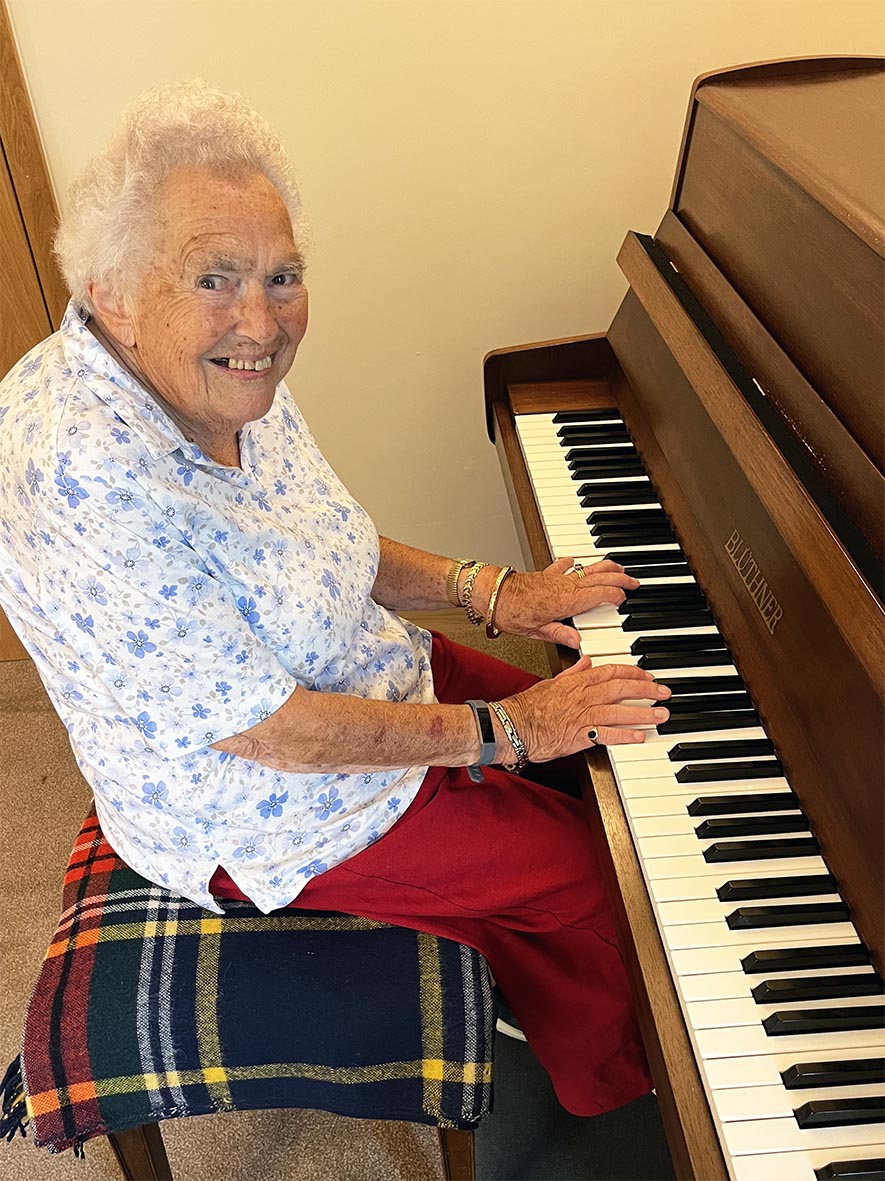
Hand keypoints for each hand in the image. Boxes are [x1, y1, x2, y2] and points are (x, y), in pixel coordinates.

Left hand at [474, 557, 638, 646]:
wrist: (491, 592)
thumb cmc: (509, 612)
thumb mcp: (534, 631)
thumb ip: (559, 634)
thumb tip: (578, 642)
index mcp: (566, 601)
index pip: (601, 594)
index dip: (616, 596)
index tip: (625, 599)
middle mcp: (565, 586)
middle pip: (600, 578)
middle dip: (620, 578)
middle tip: (634, 581)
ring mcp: (557, 577)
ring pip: (588, 568)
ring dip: (605, 567)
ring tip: (618, 567)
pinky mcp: (546, 574)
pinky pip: (565, 565)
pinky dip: (574, 563)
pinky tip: (577, 560)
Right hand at [496, 656, 670, 759]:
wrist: (513, 726)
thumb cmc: (527, 707)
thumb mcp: (551, 682)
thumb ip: (572, 673)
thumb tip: (586, 661)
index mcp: (577, 682)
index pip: (611, 672)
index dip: (632, 673)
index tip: (647, 676)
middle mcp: (583, 696)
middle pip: (621, 689)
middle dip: (646, 690)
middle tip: (664, 692)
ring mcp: (583, 716)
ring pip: (619, 710)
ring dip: (643, 712)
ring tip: (661, 714)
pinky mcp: (580, 736)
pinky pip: (607, 735)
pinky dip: (625, 735)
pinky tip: (640, 736)